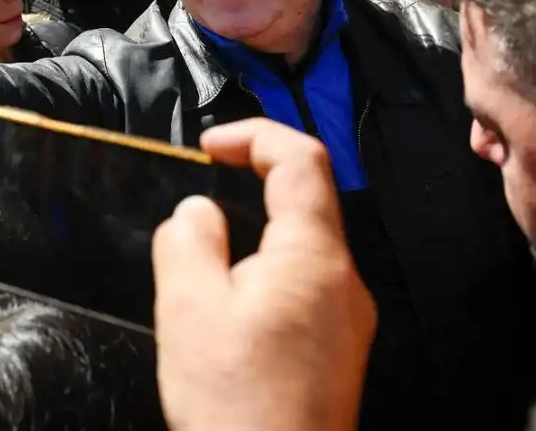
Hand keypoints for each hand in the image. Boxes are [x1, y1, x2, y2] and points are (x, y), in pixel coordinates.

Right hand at [153, 118, 374, 430]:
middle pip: (307, 199)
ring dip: (254, 232)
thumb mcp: (187, 306)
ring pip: (304, 245)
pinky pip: (305, 284)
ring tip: (202, 263)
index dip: (254, 135)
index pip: (301, 158)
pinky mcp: (338, 351)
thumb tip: (198, 212)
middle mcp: (344, 282)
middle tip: (198, 198)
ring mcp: (348, 319)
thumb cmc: (234, 401)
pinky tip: (228, 309)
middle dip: (250, 183)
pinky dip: (265, 270)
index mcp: (313, 256)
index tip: (208, 147)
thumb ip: (188, 239)